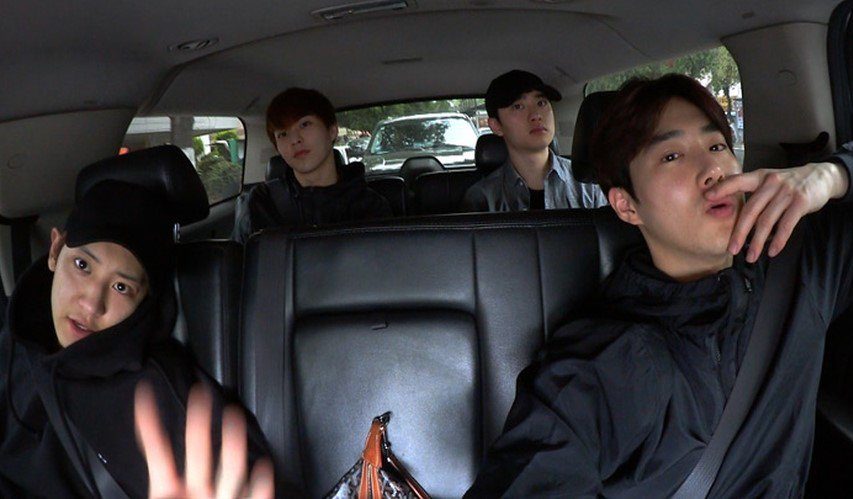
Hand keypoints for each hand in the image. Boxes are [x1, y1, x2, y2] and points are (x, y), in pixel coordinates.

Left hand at [134, 382, 274, 498]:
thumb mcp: (157, 497)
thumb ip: (153, 478)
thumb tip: (132, 459)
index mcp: (166, 490)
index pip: (158, 449)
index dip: (149, 422)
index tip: (144, 393)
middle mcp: (195, 491)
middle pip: (198, 449)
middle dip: (198, 421)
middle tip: (199, 393)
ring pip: (229, 468)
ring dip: (232, 443)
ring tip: (233, 417)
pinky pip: (254, 496)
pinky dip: (260, 485)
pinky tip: (263, 468)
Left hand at [705, 162, 848, 262]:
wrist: (821, 176)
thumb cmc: (789, 183)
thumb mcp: (769, 181)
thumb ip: (754, 193)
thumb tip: (736, 216)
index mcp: (760, 177)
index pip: (738, 181)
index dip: (723, 188)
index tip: (707, 197)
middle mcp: (771, 183)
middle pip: (751, 210)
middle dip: (739, 232)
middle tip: (731, 249)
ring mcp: (787, 192)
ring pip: (767, 221)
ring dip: (758, 242)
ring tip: (751, 256)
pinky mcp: (801, 202)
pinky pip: (787, 225)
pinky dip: (779, 240)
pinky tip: (772, 251)